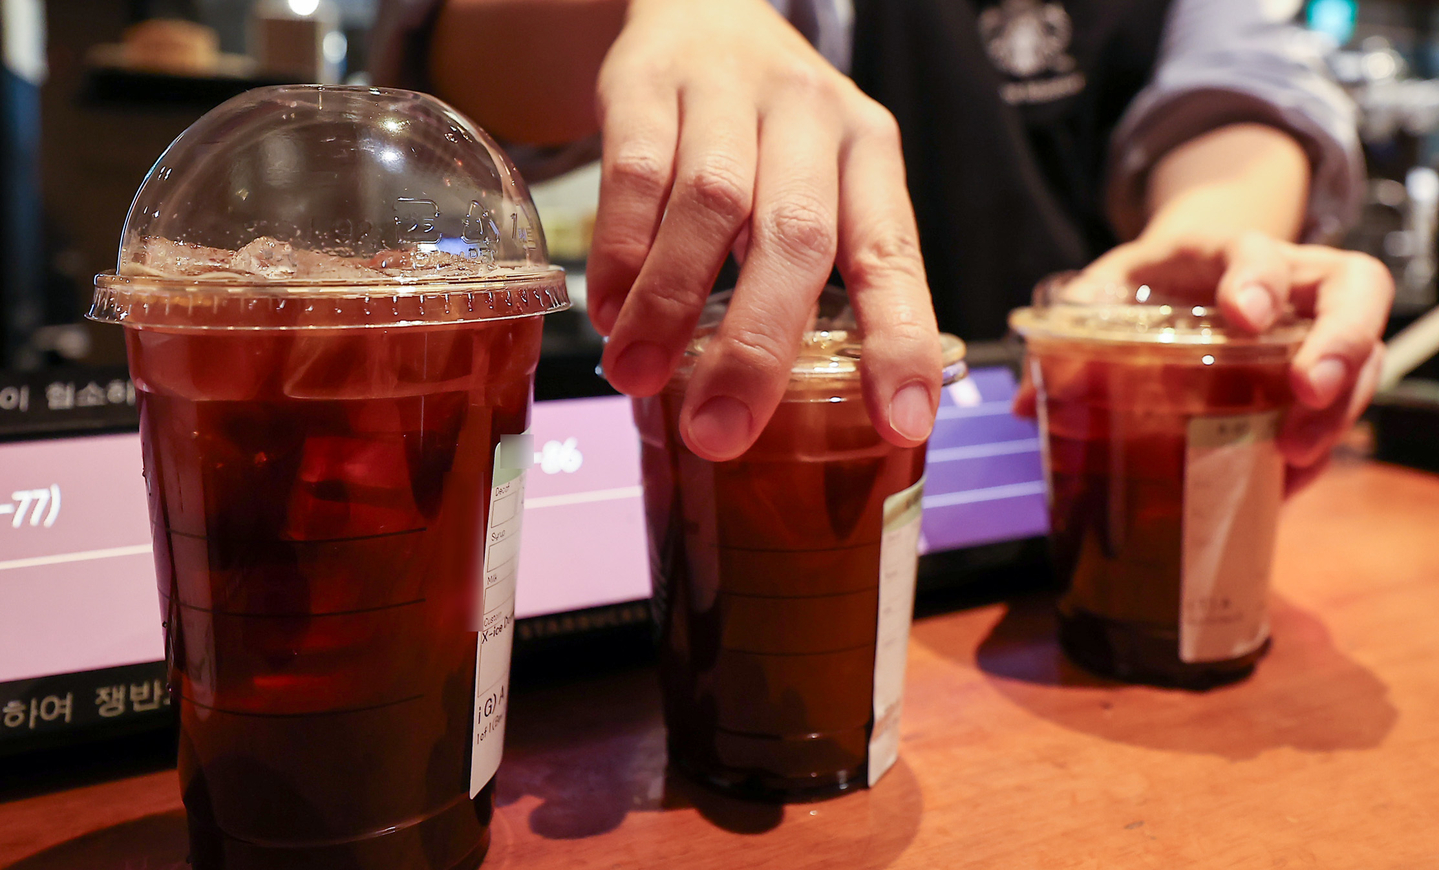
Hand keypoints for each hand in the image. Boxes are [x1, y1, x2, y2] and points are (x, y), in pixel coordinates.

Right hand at [587, 0, 941, 460]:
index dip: (899, 340)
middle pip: (796, 235)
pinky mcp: (649, 82)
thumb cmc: (772, 134)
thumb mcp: (823, 182)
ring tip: (640, 379)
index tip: (898, 422)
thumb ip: (822, 277)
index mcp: (868, 153)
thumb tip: (800, 417)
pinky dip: (621, 253)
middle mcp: (810, 116)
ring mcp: (729, 92)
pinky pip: (635, 174)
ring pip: (709, 204)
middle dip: (758, 344)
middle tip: (721, 429)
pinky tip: (609, 311)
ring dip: (671, 305)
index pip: (893, 253)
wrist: (703, 9)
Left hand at [1014, 231, 1393, 492]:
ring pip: (1362, 353)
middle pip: (1354, 291)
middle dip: (1340, 342)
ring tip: (1295, 456)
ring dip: (1337, 410)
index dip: (1259, 278)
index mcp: (1223, 252)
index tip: (1245, 317)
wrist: (1187, 268)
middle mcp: (1290, 277)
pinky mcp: (1320, 366)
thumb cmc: (1149, 279)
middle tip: (1309, 391)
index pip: (1256, 248)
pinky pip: (1342, 403)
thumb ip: (1067, 335)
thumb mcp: (1103, 289)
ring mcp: (1315, 321)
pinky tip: (1286, 479)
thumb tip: (1023, 404)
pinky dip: (1319, 445)